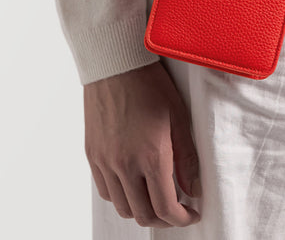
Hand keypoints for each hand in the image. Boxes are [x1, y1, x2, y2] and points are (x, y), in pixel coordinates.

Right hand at [84, 61, 201, 227]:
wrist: (116, 64)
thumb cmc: (150, 84)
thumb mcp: (179, 117)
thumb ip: (186, 158)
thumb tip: (192, 189)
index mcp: (151, 158)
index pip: (166, 208)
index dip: (182, 218)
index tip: (191, 214)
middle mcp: (125, 166)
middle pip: (143, 215)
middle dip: (164, 219)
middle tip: (176, 210)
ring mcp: (105, 162)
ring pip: (122, 207)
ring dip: (141, 210)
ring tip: (155, 198)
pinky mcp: (92, 155)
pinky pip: (105, 191)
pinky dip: (121, 197)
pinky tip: (133, 185)